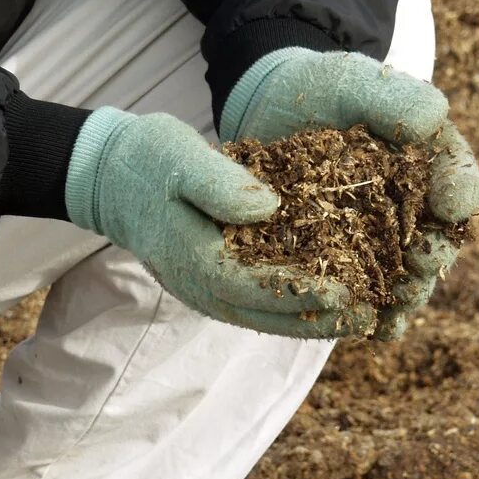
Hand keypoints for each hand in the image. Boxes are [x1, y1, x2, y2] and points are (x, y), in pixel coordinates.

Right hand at [65, 107, 374, 337]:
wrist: (110, 175)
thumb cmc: (148, 159)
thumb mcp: (181, 156)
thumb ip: (220, 183)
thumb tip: (268, 208)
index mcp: (194, 258)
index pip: (255, 287)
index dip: (302, 294)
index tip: (345, 292)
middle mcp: (200, 286)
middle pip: (267, 315)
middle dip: (319, 320)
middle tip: (368, 317)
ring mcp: (205, 289)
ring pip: (265, 317)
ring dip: (312, 322)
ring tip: (361, 319)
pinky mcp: (215, 280)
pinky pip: (259, 305)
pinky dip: (294, 308)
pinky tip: (330, 302)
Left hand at [219, 49, 478, 339]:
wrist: (273, 113)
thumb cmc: (323, 91)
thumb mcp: (353, 82)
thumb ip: (394, 98)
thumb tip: (436, 117)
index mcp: (431, 160)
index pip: (458, 178)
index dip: (460, 192)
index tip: (453, 202)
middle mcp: (416, 206)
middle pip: (439, 236)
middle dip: (434, 254)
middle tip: (423, 264)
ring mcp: (385, 238)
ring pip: (409, 274)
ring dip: (409, 293)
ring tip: (399, 305)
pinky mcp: (349, 262)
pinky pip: (372, 294)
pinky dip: (378, 314)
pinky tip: (375, 330)